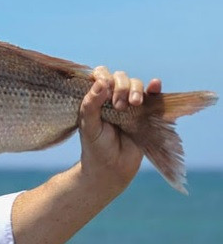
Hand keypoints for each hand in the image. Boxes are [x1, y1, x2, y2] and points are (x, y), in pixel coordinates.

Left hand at [78, 66, 161, 192]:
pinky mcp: (145, 112)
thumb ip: (90, 105)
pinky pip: (153, 95)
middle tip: (118, 106)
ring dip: (136, 89)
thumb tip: (100, 82)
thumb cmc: (96, 147)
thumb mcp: (88, 127)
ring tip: (134, 104)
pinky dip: (155, 87)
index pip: (100, 75)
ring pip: (136, 84)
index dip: (103, 76)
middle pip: (120, 77)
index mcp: (96, 98)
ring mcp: (130, 104)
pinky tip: (155, 85)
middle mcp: (113, 97)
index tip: (105, 88)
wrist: (112, 167)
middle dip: (121, 86)